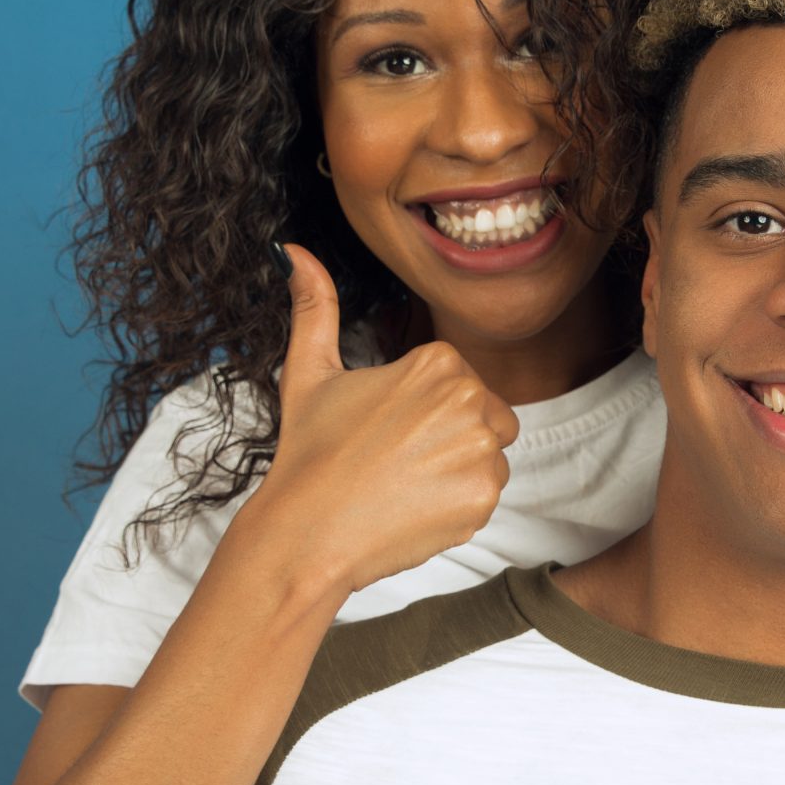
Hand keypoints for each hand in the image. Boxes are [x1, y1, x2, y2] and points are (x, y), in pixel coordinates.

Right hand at [245, 245, 520, 596]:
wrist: (307, 532)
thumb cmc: (309, 452)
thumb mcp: (309, 371)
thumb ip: (314, 307)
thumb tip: (294, 252)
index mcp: (438, 362)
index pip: (462, 385)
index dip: (427, 412)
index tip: (390, 432)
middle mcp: (469, 399)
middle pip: (486, 418)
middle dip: (451, 438)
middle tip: (396, 460)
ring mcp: (481, 451)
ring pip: (490, 458)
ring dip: (457, 472)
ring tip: (404, 485)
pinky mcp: (484, 498)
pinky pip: (486, 496)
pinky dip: (458, 506)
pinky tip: (414, 509)